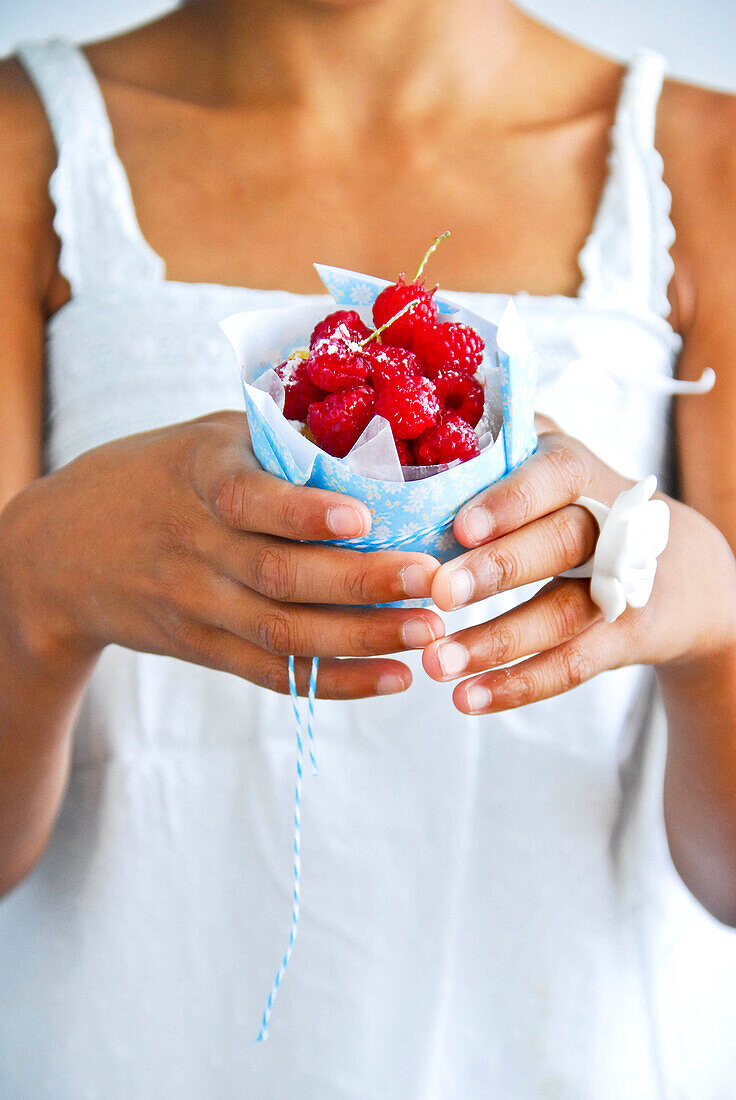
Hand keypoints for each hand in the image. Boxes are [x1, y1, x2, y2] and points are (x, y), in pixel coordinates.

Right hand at [1, 412, 443, 699]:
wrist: (62, 551)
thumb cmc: (159, 476)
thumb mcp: (205, 439)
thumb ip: (277, 444)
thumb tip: (383, 443)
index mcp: (200, 479)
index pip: (250, 501)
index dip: (303, 513)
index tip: (363, 515)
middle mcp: (196, 548)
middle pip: (282, 577)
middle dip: (364, 583)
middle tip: (435, 582)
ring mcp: (197, 605)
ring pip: (285, 634)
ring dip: (363, 639)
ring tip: (431, 634)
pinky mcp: (204, 647)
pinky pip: (273, 673)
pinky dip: (335, 681)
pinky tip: (391, 677)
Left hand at [422, 415, 735, 713]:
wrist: (680, 566)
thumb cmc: (574, 506)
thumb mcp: (545, 464)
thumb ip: (489, 455)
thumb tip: (401, 458)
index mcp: (577, 471)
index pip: (553, 477)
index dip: (510, 502)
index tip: (460, 527)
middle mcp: (606, 524)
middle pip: (560, 543)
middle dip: (498, 569)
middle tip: (439, 594)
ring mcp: (620, 585)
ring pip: (561, 613)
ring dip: (497, 641)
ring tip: (436, 664)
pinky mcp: (623, 637)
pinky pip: (570, 665)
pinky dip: (518, 684)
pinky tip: (467, 699)